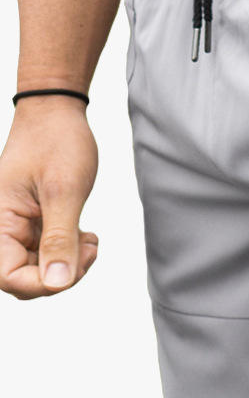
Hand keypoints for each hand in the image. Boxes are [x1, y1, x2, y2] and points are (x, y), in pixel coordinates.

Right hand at [0, 96, 98, 298]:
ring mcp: (18, 227)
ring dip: (69, 263)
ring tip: (90, 241)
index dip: (42, 284)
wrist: (57, 113)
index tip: (74, 266)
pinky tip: (87, 237)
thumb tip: (57, 284)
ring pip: (39, 269)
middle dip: (60, 275)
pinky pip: (48, 253)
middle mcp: (2, 228)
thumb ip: (59, 239)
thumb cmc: (57, 143)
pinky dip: (70, 251)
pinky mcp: (34, 223)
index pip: (8, 277)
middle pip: (23, 278)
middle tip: (88, 251)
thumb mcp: (64, 192)